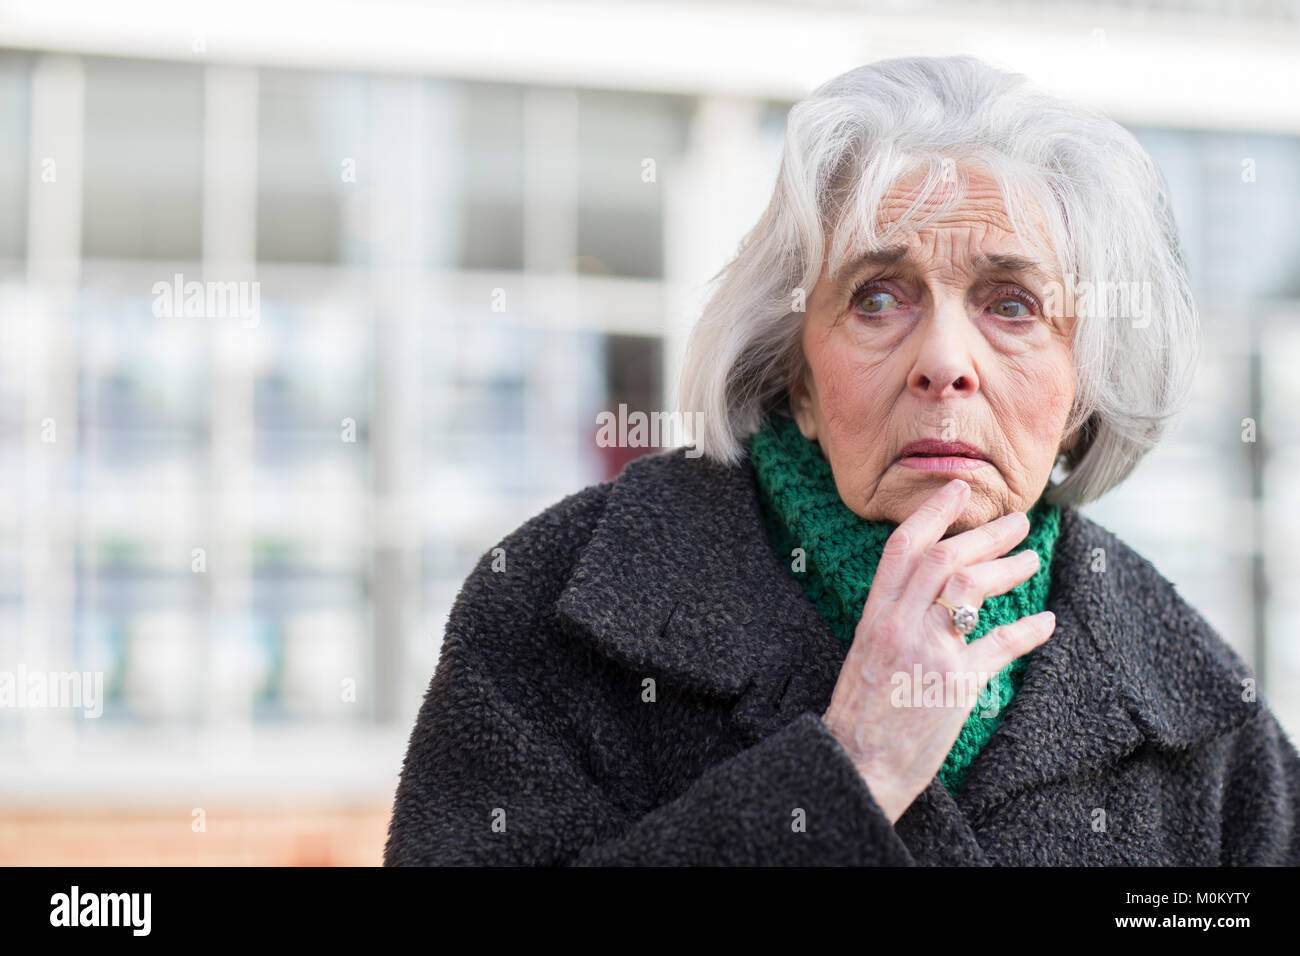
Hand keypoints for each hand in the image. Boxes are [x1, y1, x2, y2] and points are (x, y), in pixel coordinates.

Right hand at [820, 477, 1056, 824]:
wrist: (857, 765)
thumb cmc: (860, 716)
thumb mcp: (865, 655)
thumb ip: (891, 621)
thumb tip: (924, 596)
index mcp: (874, 617)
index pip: (902, 548)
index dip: (933, 513)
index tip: (958, 489)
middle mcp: (898, 626)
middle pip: (945, 559)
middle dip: (985, 534)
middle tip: (1018, 522)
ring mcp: (927, 653)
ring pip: (970, 588)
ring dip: (1008, 569)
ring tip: (1033, 560)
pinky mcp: (954, 686)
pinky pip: (999, 645)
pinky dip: (1027, 630)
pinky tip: (1044, 622)